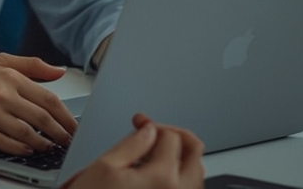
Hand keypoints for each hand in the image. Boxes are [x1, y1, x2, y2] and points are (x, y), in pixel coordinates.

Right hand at [0, 54, 76, 154]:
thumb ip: (31, 65)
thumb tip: (58, 71)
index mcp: (9, 76)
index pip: (48, 99)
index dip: (66, 116)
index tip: (74, 125)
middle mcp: (2, 95)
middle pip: (42, 119)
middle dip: (60, 133)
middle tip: (69, 141)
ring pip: (27, 134)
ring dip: (43, 143)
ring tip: (49, 146)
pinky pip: (7, 144)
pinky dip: (22, 149)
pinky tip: (28, 148)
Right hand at [63, 114, 203, 188]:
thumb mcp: (106, 165)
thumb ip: (132, 143)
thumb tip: (148, 130)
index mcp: (162, 178)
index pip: (170, 137)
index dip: (152, 124)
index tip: (138, 123)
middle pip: (194, 153)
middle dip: (175, 136)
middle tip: (156, 131)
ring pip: (196, 173)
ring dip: (180, 156)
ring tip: (156, 151)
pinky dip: (178, 176)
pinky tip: (158, 172)